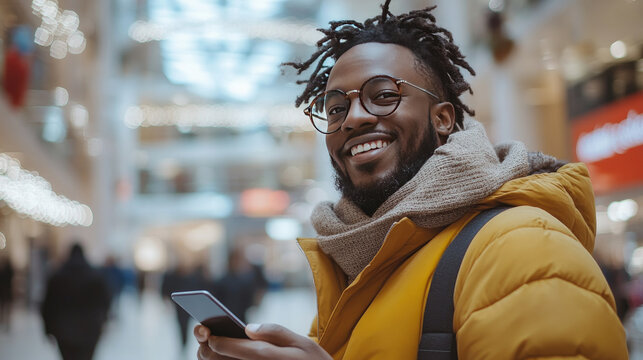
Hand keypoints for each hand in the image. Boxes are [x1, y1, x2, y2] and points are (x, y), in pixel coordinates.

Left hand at [194, 323, 331, 359]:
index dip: (214, 339)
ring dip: (211, 358)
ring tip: (211, 347)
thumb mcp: (302, 343)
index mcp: (267, 357)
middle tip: (204, 336)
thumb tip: (249, 328)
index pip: (230, 348)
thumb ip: (275, 332)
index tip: (208, 332)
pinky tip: (223, 355)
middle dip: (206, 348)